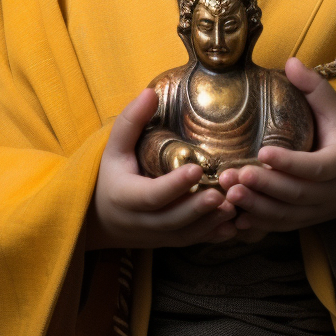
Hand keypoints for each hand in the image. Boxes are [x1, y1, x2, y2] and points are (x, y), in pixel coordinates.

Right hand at [87, 89, 236, 249]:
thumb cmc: (110, 176)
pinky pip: (192, 242)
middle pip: (171, 220)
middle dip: (197, 209)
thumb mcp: (113, 149)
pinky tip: (234, 224)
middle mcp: (141, 221)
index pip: (151, 195)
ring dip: (209, 223)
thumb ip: (130, 122)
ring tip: (233, 207)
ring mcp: (156, 235)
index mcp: (125, 197)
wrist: (100, 219)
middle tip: (221, 194)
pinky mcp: (169, 241)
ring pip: (185, 235)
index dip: (173, 185)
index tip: (196, 169)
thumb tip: (150, 92)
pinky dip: (213, 235)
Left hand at [218, 58, 335, 234]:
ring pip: (285, 215)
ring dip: (256, 207)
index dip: (290, 163)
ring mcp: (316, 211)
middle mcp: (330, 192)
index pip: (316, 167)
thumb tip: (291, 61)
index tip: (263, 152)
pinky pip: (279, 227)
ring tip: (229, 194)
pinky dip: (257, 225)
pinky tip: (233, 219)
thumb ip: (314, 88)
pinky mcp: (302, 221)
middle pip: (296, 194)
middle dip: (265, 187)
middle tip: (235, 176)